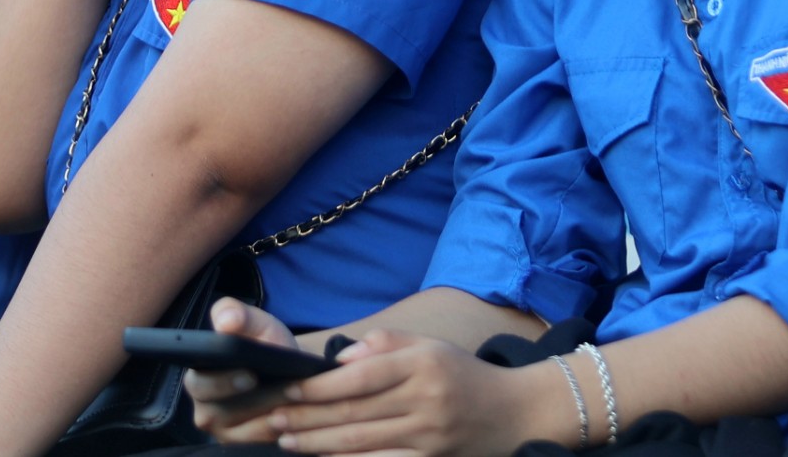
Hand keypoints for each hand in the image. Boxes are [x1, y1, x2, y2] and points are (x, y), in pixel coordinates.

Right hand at [187, 299, 307, 441]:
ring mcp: (224, 432)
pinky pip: (261, 442)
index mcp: (198, 377)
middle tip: (286, 388)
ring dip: (274, 413)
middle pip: (220, 414)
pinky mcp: (244, 446)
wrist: (289, 371)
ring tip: (298, 397)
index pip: (200, 385)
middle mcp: (205, 409)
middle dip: (256, 401)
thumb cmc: (268, 346)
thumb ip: (238, 314)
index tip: (250, 375)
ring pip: (246, 430)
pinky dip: (281, 429)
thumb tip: (225, 321)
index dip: (223, 382)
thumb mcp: (257, 324)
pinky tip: (297, 413)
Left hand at [237, 329, 544, 456]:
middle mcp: (425, 400)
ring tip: (288, 439)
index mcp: (422, 364)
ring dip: (319, 443)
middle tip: (273, 417)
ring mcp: (429, 435)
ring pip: (363, 442)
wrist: (514, 413)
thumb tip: (342, 357)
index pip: (362, 375)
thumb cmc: (462, 374)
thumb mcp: (429, 345)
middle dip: (308, 417)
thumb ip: (386, 344)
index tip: (288, 387)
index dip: (321, 385)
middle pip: (356, 412)